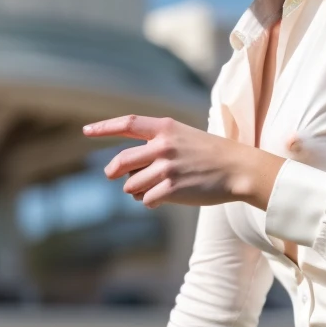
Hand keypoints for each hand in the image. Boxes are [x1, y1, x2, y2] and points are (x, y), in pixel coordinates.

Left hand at [84, 116, 281, 208]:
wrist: (239, 169)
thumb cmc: (211, 154)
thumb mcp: (184, 137)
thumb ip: (156, 144)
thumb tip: (127, 167)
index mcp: (165, 128)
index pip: (126, 124)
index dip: (103, 128)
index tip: (86, 131)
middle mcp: (162, 146)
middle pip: (121, 161)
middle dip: (113, 171)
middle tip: (112, 175)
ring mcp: (167, 168)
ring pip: (132, 185)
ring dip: (137, 190)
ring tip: (155, 188)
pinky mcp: (172, 188)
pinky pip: (146, 200)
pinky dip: (150, 202)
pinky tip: (163, 198)